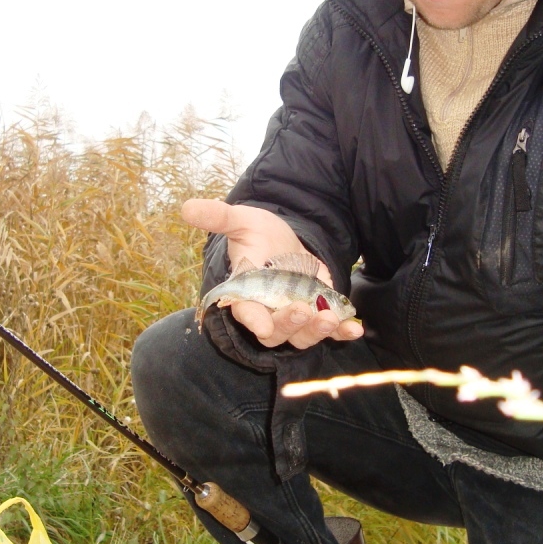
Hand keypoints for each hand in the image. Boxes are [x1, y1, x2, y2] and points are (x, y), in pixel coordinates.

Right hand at [182, 199, 363, 348]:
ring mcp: (293, 316)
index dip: (253, 320)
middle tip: (302, 309)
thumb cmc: (259, 234)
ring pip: (302, 336)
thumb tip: (187, 207)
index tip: (262, 324)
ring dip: (316, 331)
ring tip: (330, 318)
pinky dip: (342, 333)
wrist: (286, 242)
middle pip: (276, 332)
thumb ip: (219, 217)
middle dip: (289, 324)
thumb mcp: (242, 221)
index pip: (245, 312)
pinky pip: (330, 331)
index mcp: (246, 293)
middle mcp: (268, 312)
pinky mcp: (317, 315)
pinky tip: (355, 329)